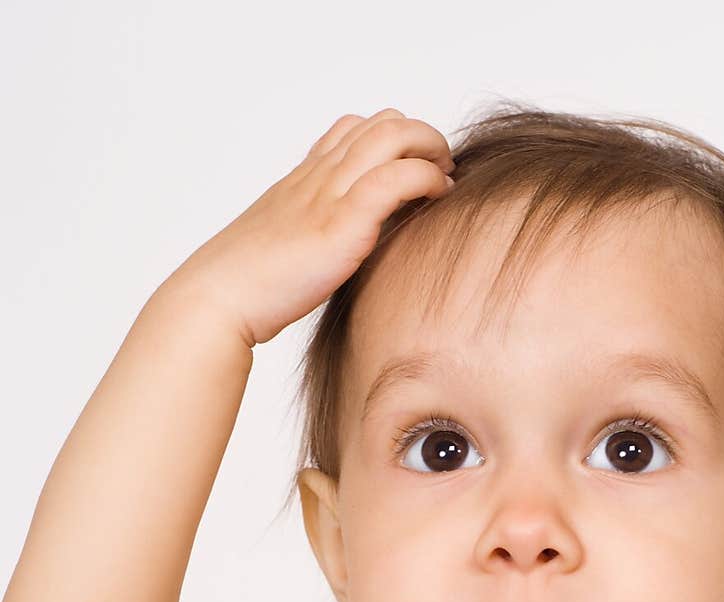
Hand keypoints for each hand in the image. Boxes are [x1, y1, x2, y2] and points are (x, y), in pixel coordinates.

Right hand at [170, 108, 455, 347]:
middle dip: (420, 136)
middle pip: (380, 123)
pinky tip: (439, 195)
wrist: (219, 297)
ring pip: (393, 135)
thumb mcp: (282, 248)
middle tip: (440, 166)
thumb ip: (311, 238)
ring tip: (446, 175)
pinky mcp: (343, 221)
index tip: (411, 165)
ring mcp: (330, 194)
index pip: (351, 131)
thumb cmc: (246, 286)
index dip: (389, 138)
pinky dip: (427, 178)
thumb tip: (334, 257)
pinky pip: (398, 178)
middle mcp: (318, 177)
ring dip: (430, 148)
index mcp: (302, 181)